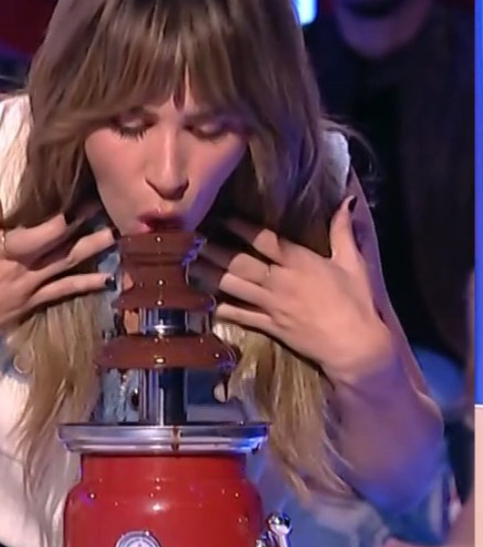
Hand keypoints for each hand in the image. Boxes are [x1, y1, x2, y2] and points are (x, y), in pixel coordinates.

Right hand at [0, 191, 115, 350]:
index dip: (62, 219)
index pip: (40, 233)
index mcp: (3, 248)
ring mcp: (30, 287)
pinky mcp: (32, 303)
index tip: (79, 200)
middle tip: (108, 211)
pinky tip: (106, 279)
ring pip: (66, 265)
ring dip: (91, 250)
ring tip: (114, 237)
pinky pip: (62, 291)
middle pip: (59, 245)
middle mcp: (22, 268)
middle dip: (84, 227)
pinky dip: (85, 285)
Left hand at [191, 196, 392, 382]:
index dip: (242, 227)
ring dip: (210, 274)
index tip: (224, 217)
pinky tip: (202, 301)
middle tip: (192, 238)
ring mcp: (272, 305)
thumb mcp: (354, 263)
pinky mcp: (270, 326)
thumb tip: (346, 199)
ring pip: (234, 287)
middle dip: (215, 250)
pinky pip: (240, 316)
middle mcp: (281, 281)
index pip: (265, 240)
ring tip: (189, 263)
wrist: (355, 347)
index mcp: (300, 262)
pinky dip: (221, 308)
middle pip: (240, 263)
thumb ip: (343, 231)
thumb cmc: (357, 303)